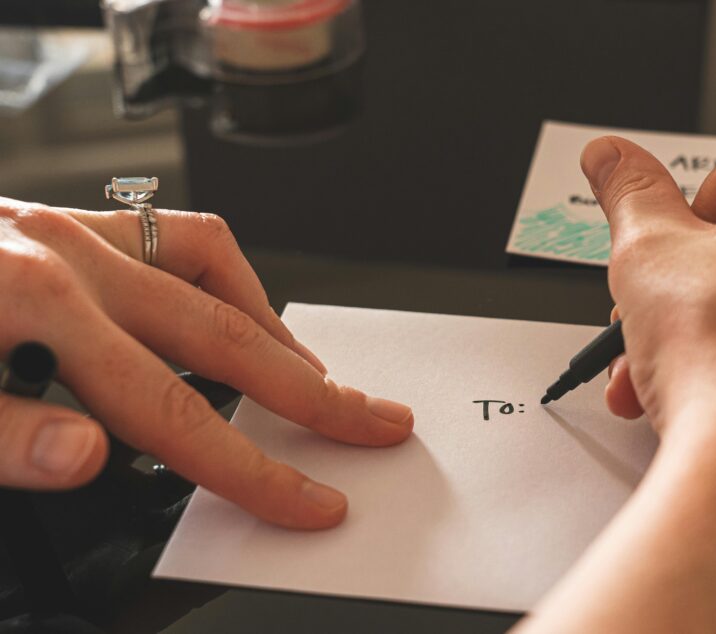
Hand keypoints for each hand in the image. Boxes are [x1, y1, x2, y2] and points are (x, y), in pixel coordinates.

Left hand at [0, 198, 413, 528]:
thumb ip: (2, 433)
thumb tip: (87, 459)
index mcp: (38, 307)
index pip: (175, 413)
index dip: (253, 468)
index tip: (309, 499)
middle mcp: (71, 261)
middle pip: (227, 338)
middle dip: (313, 391)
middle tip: (374, 421)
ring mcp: (71, 234)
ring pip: (212, 268)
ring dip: (271, 328)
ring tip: (310, 375)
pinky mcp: (61, 224)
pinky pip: (172, 233)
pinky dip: (221, 272)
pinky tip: (231, 306)